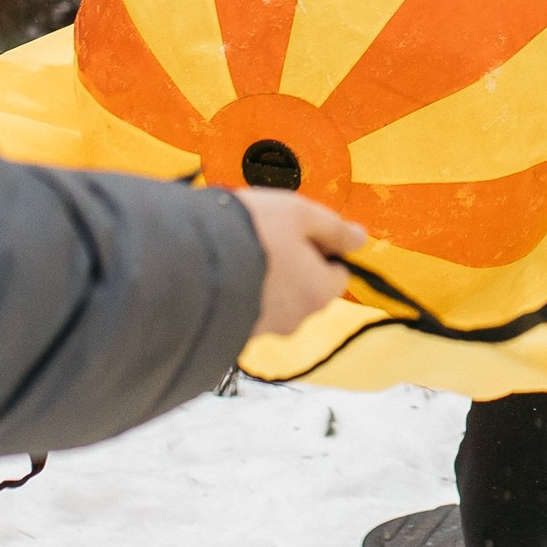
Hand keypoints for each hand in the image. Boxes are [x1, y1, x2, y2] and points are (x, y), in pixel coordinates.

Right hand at [234, 188, 362, 336]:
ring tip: (241, 250)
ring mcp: (263, 329)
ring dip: (265, 281)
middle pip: (307, 290)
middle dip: (293, 267)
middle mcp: (295, 318)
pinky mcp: (232, 333)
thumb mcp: (299, 214)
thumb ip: (334, 227)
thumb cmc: (249, 234)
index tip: (301, 233)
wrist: (186, 261)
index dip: (322, 250)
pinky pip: (246, 310)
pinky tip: (225, 269)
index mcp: (318, 291)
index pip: (338, 275)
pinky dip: (240, 294)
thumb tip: (359, 238)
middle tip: (268, 238)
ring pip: (276, 302)